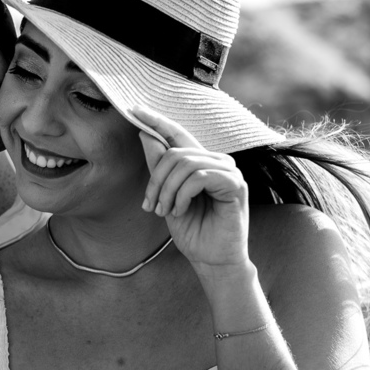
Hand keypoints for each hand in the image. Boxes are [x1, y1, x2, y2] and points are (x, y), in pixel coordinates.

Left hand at [134, 106, 250, 269]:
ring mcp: (230, 171)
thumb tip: (144, 134)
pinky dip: (183, 195)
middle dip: (156, 180)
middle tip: (151, 206)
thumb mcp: (167, 196)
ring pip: (185, 163)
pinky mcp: (236, 185)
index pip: (177, 133)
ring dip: (167, 190)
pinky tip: (180, 211)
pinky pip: (199, 177)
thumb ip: (159, 167)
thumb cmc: (193, 230)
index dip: (156, 121)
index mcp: (201, 162)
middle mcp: (217, 161)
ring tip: (165, 212)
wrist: (211, 259)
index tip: (133, 109)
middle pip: (176, 152)